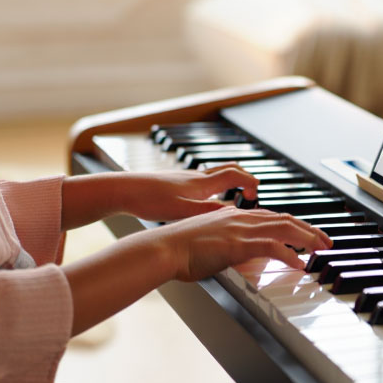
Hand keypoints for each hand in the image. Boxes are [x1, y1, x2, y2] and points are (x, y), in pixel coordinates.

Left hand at [114, 165, 260, 221]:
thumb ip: (208, 212)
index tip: (257, 192)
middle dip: (243, 177)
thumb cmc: (150, 200)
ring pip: (214, 174)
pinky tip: (204, 202)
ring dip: (228, 181)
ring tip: (232, 197)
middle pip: (228, 169)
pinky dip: (212, 188)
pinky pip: (201, 181)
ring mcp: (185, 178)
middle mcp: (196, 177)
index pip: (234, 175)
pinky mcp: (175, 183)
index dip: (250, 182)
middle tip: (250, 191)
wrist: (125, 190)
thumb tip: (233, 214)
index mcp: (201, 183)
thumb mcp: (182, 211)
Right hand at [150, 206, 333, 281]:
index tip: (307, 234)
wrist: (164, 248)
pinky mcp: (238, 243)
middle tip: (325, 241)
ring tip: (322, 249)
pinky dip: (289, 255)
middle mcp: (240, 217)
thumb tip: (237, 258)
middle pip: (284, 219)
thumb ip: (226, 247)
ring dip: (307, 239)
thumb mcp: (208, 244)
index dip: (293, 225)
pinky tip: (300, 264)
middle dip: (309, 230)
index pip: (272, 216)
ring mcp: (240, 229)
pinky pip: (272, 247)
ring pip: (284, 229)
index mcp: (233, 215)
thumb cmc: (179, 250)